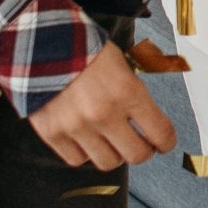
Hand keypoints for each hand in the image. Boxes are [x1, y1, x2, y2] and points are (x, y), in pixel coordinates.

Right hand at [29, 39, 177, 168]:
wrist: (41, 44)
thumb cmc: (84, 49)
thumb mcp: (121, 63)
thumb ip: (134, 93)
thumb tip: (148, 120)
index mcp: (127, 91)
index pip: (160, 132)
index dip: (166, 141)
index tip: (164, 142)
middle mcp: (104, 113)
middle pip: (137, 155)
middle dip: (144, 151)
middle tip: (141, 144)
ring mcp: (78, 127)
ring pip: (108, 162)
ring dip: (114, 154)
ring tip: (112, 141)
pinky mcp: (54, 134)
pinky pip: (78, 160)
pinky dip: (85, 153)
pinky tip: (87, 138)